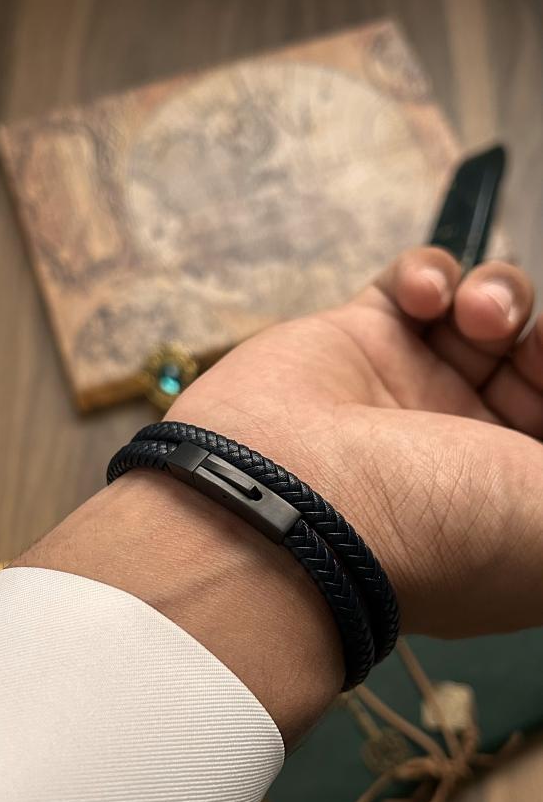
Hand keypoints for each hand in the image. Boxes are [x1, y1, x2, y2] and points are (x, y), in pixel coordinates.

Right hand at [173, 246, 542, 639]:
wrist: (284, 507)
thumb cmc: (435, 527)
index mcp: (519, 503)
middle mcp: (471, 448)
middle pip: (541, 363)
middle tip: (529, 345)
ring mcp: (414, 393)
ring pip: (489, 313)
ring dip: (499, 296)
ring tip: (475, 317)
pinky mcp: (360, 344)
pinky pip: (415, 283)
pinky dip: (431, 273)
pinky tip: (426, 297)